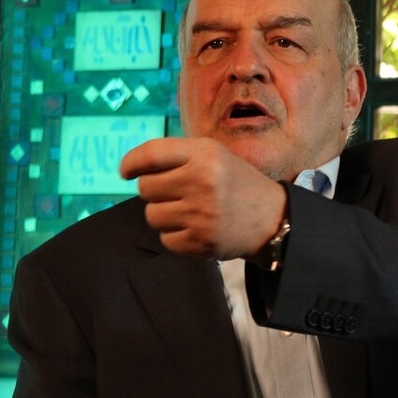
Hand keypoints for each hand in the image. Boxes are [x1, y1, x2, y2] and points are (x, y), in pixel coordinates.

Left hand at [120, 138, 285, 260]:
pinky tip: (194, 228)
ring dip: (163, 214)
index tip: (125, 172)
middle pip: (146, 188)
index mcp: (204, 154)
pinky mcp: (200, 242)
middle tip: (175, 193)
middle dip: (154, 191)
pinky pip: (165, 239)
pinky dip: (175, 236)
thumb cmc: (235, 182)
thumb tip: (133, 167)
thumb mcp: (214, 155)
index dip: (130, 163)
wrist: (272, 219)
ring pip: (152, 215)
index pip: (150, 154)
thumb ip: (177, 156)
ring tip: (187, 211)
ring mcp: (200, 214)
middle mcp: (201, 181)